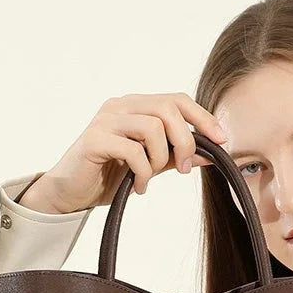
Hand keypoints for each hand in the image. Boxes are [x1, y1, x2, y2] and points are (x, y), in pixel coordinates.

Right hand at [27, 92, 226, 212]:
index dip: (203, 118)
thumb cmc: (109, 176)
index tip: (221, 141)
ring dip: (160, 159)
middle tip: (183, 169)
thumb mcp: (150, 165)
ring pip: (152, 127)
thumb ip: (176, 156)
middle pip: (168, 109)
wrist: (70, 193)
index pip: (176, 99)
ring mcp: (106, 120)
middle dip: (184, 141)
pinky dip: (142, 172)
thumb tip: (211, 153)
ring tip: (149, 178)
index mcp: (135, 107)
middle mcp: (120, 106)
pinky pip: (133, 150)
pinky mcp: (94, 139)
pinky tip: (137, 186)